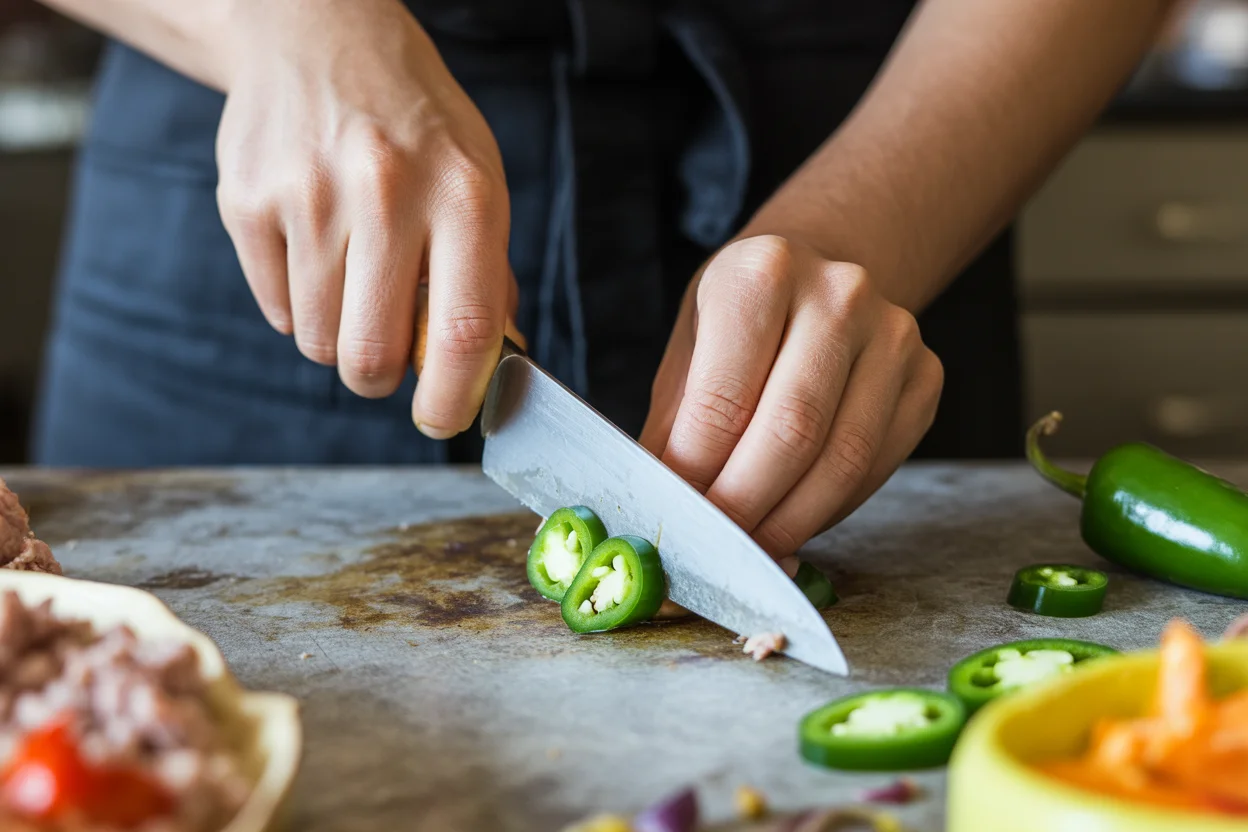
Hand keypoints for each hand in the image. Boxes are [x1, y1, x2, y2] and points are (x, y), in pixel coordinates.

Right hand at [213, 0, 518, 438]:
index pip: (464, 331)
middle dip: (381, 379)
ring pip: (320, 342)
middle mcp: (386, 192)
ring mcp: (309, 195)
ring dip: (341, 336)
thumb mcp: (478, 180)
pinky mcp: (248, 201)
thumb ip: (488, 276)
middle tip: (388, 355)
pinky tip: (317, 249)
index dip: (453, 398)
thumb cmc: (415, 123)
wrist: (319, 36)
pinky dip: (301, 304)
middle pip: (372, 357)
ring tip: (355, 278)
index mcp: (463, 194)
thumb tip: (494, 366)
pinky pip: (278, 309)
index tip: (443, 418)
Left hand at [640, 235, 942, 558]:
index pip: (723, 399)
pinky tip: (796, 518)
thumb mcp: (686, 355)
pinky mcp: (926, 376)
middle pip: (791, 432)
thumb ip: (675, 432)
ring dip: (791, 520)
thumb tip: (667, 513)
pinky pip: (876, 467)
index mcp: (760, 272)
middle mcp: (837, 293)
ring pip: (842, 460)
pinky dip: (830, 510)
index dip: (697, 474)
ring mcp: (892, 334)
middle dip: (746, 506)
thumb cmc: (738, 322)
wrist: (817, 274)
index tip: (678, 516)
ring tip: (753, 545)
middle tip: (716, 545)